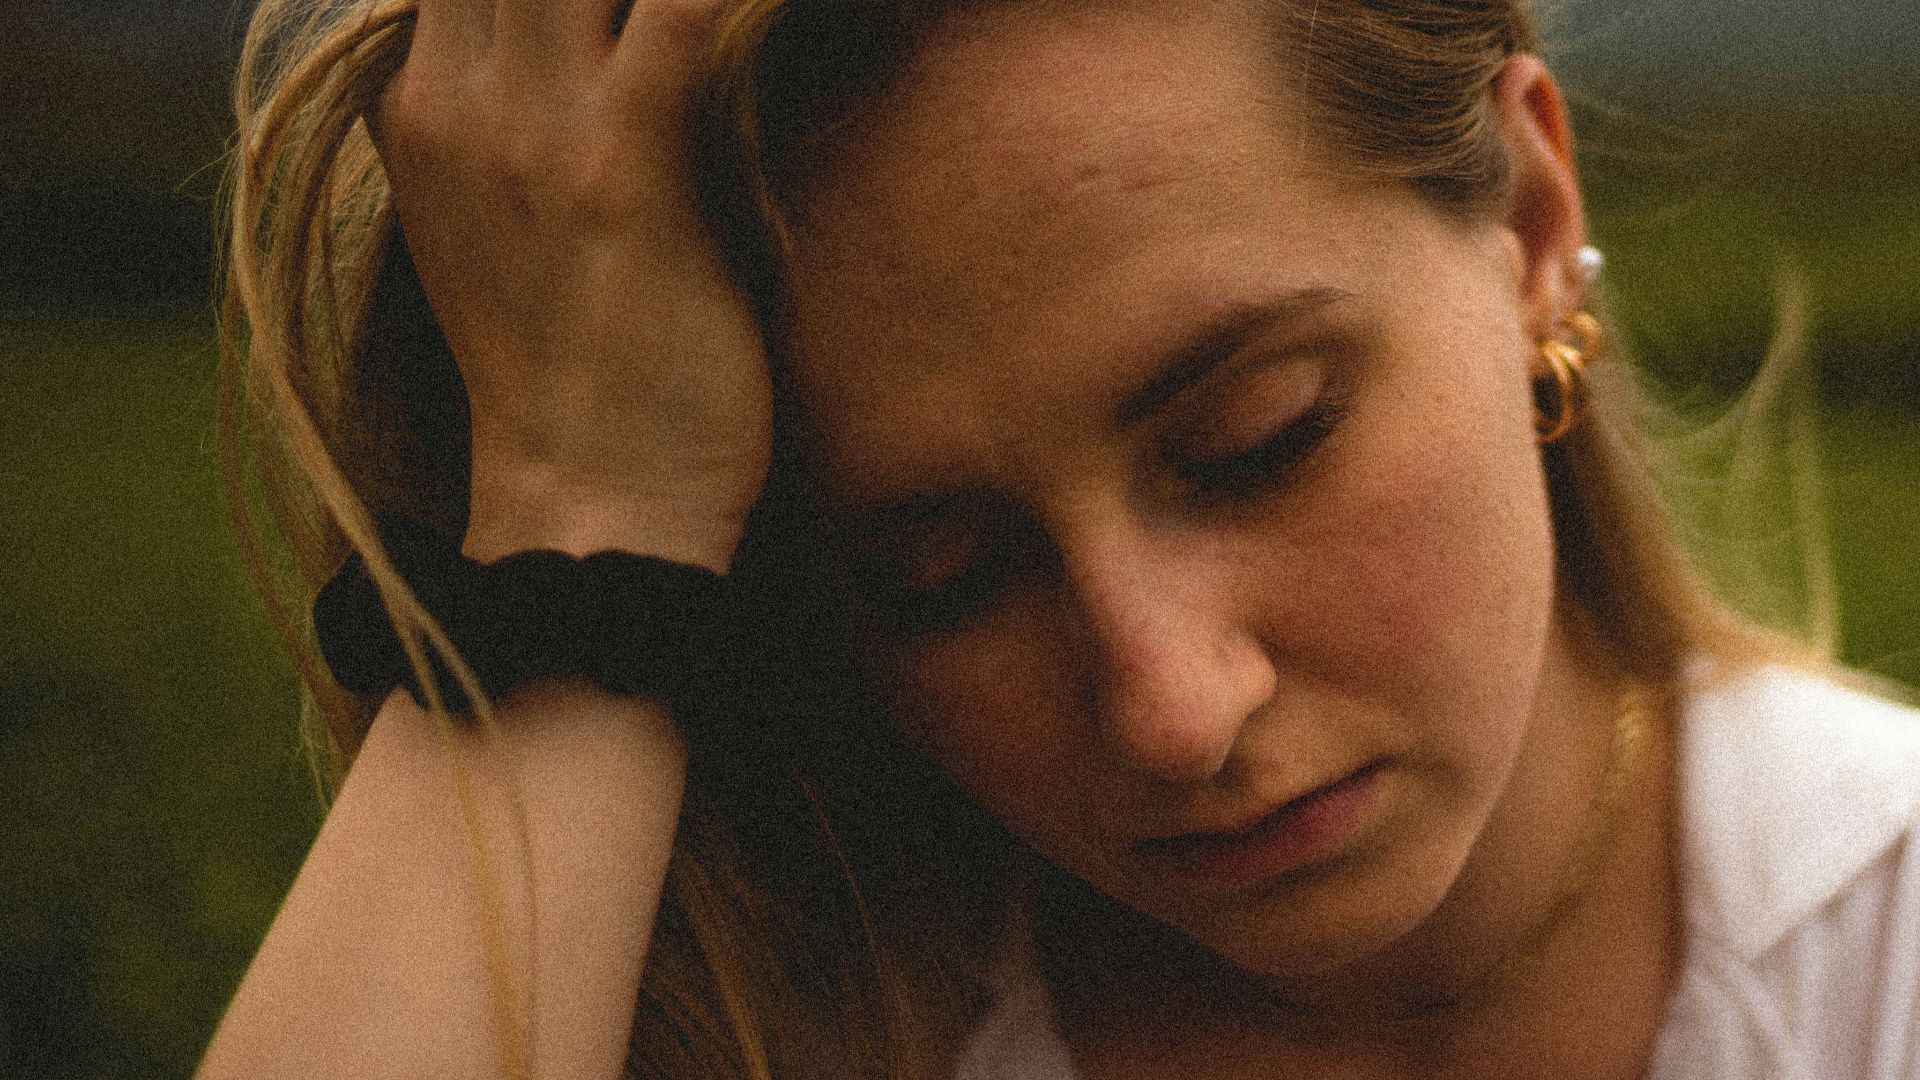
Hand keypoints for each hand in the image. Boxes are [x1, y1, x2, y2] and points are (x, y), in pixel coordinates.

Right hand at [370, 0, 769, 568]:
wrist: (591, 505)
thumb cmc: (573, 373)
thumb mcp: (493, 229)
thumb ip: (508, 119)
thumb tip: (595, 47)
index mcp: (417, 105)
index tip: (602, 1)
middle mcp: (458, 96)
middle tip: (679, 9)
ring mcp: (533, 126)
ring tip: (726, 9)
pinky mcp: (625, 166)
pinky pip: (681, 17)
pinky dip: (736, 2)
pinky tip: (787, 5)